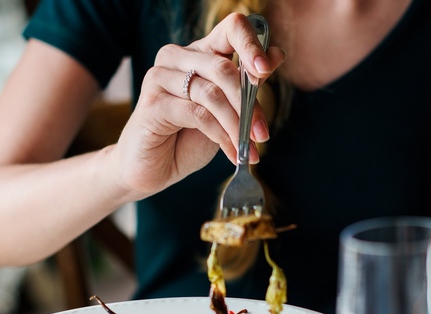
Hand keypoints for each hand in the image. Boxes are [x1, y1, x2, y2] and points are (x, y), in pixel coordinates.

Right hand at [109, 13, 285, 199]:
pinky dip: (220, 136)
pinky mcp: (152, 104)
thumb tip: (277, 55)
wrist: (155, 167)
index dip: (252, 46)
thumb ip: (248, 84)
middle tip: (262, 134)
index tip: (266, 71)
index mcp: (200, 52)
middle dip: (249, 104)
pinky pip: (197, 115)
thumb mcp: (227, 109)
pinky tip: (232, 153)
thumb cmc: (190, 136)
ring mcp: (160, 78)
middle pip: (223, 68)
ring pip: (211, 94)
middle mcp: (177, 57)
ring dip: (236, 125)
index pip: (231, 29)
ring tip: (249, 149)